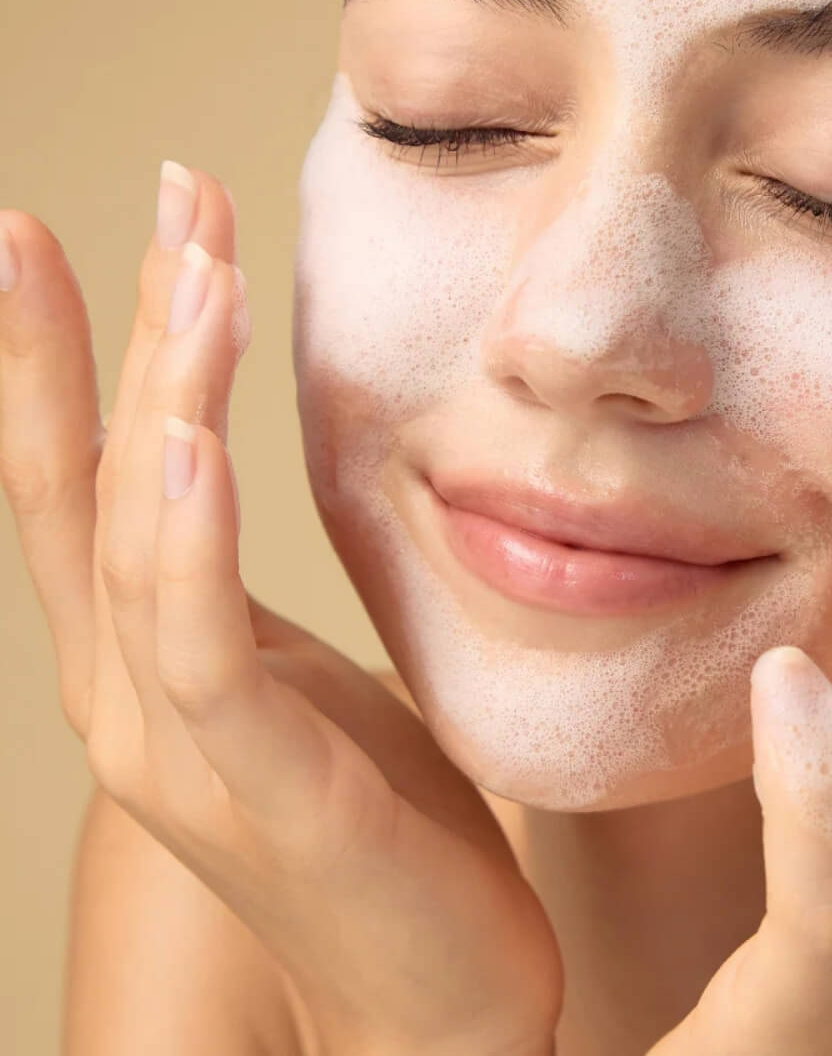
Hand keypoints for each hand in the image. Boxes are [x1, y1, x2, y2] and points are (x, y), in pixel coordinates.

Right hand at [0, 168, 561, 1055]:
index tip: (60, 227)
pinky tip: (189, 438)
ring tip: (191, 266)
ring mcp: (174, 751)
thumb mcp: (299, 674)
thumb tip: (222, 468)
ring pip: (137, 541)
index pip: (75, 483)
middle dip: (90, 335)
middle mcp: (126, 699)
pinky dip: (185, 537)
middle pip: (81, 487)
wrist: (436, 994)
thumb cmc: (380, 822)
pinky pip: (200, 645)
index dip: (52, 357)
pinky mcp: (257, 789)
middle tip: (127, 197)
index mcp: (143, 663)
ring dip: (159, 393)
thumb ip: (232, 592)